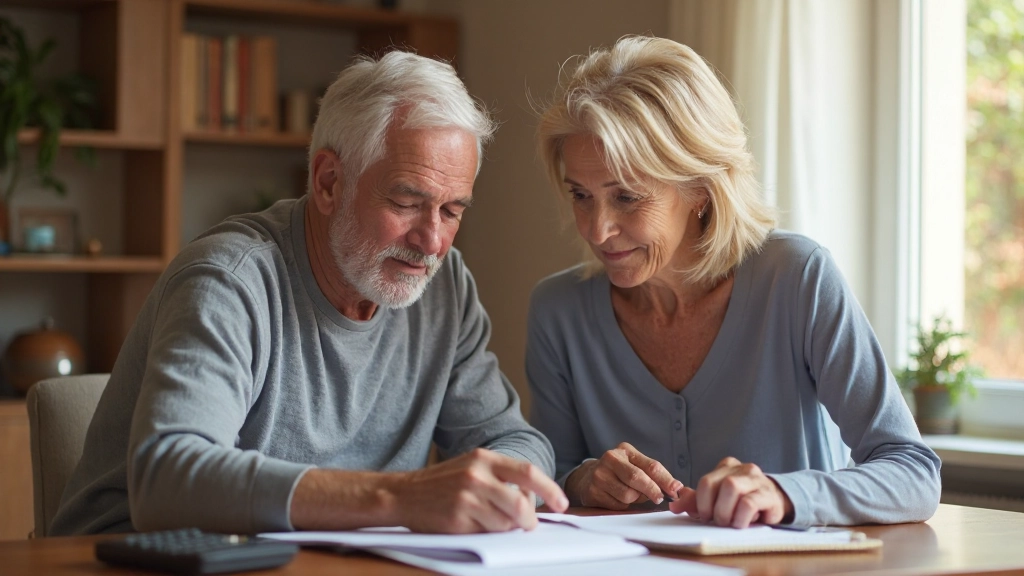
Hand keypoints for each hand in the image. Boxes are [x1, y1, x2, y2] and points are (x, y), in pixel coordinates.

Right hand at [393, 448, 567, 532]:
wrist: (403, 494)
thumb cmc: (442, 482)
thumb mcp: (472, 467)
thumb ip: (501, 477)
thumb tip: (532, 496)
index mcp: (484, 459)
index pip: (527, 472)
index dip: (549, 490)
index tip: (561, 504)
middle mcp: (476, 475)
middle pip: (520, 504)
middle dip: (529, 520)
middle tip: (527, 525)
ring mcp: (466, 498)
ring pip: (505, 523)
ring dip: (506, 529)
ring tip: (491, 522)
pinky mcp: (457, 519)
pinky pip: (487, 534)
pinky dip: (488, 534)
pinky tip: (474, 525)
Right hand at [566, 442, 682, 509]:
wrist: (587, 478)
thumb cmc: (619, 473)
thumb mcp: (636, 466)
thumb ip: (655, 475)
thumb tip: (678, 489)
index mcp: (625, 450)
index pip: (650, 465)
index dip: (665, 479)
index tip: (676, 490)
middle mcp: (610, 458)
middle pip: (637, 477)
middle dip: (652, 490)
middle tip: (659, 498)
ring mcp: (599, 475)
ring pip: (628, 495)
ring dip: (634, 500)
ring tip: (629, 494)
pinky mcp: (592, 491)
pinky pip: (616, 504)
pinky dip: (622, 505)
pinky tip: (616, 498)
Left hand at [669, 457, 792, 527]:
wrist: (777, 502)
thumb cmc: (744, 502)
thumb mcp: (719, 500)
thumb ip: (697, 500)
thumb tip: (674, 506)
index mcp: (726, 467)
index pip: (705, 482)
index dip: (701, 503)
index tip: (705, 516)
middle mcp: (741, 469)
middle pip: (716, 484)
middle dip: (712, 508)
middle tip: (717, 521)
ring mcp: (756, 479)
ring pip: (732, 487)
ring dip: (726, 511)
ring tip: (729, 523)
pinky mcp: (769, 494)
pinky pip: (749, 503)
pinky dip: (741, 517)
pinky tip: (742, 523)